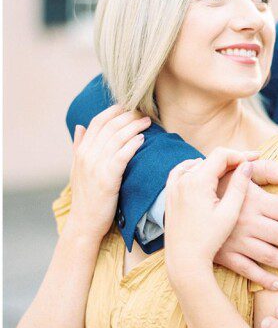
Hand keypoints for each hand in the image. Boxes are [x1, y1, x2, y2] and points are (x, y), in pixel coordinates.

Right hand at [66, 105, 151, 239]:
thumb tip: (81, 126)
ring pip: (117, 138)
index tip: (130, 105)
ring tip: (148, 121)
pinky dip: (132, 145)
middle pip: (110, 126)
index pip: (98, 122)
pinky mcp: (107, 178)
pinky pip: (121, 156)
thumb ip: (79, 146)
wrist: (85, 221)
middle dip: (128, 115)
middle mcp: (87, 155)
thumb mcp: (78, 168)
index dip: (114, 111)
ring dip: (134, 126)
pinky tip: (142, 139)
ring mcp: (96, 166)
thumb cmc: (86, 195)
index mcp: (81, 151)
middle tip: (144, 111)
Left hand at [164, 148, 254, 272]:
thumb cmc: (209, 238)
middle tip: (247, 166)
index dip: (240, 155)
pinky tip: (202, 174)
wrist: (184, 259)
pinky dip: (193, 169)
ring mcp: (173, 187)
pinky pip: (180, 172)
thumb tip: (247, 165)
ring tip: (230, 172)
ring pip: (196, 165)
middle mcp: (183, 180)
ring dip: (214, 165)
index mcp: (198, 182)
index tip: (255, 160)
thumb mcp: (230, 212)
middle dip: (230, 160)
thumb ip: (239, 186)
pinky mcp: (169, 195)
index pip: (221, 155)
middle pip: (209, 158)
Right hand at [213, 160, 277, 290]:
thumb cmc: (218, 185)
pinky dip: (264, 279)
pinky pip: (248, 270)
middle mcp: (248, 222)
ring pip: (271, 256)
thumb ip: (268, 170)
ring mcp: (236, 241)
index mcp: (255, 201)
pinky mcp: (225, 255)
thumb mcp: (241, 173)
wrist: (185, 204)